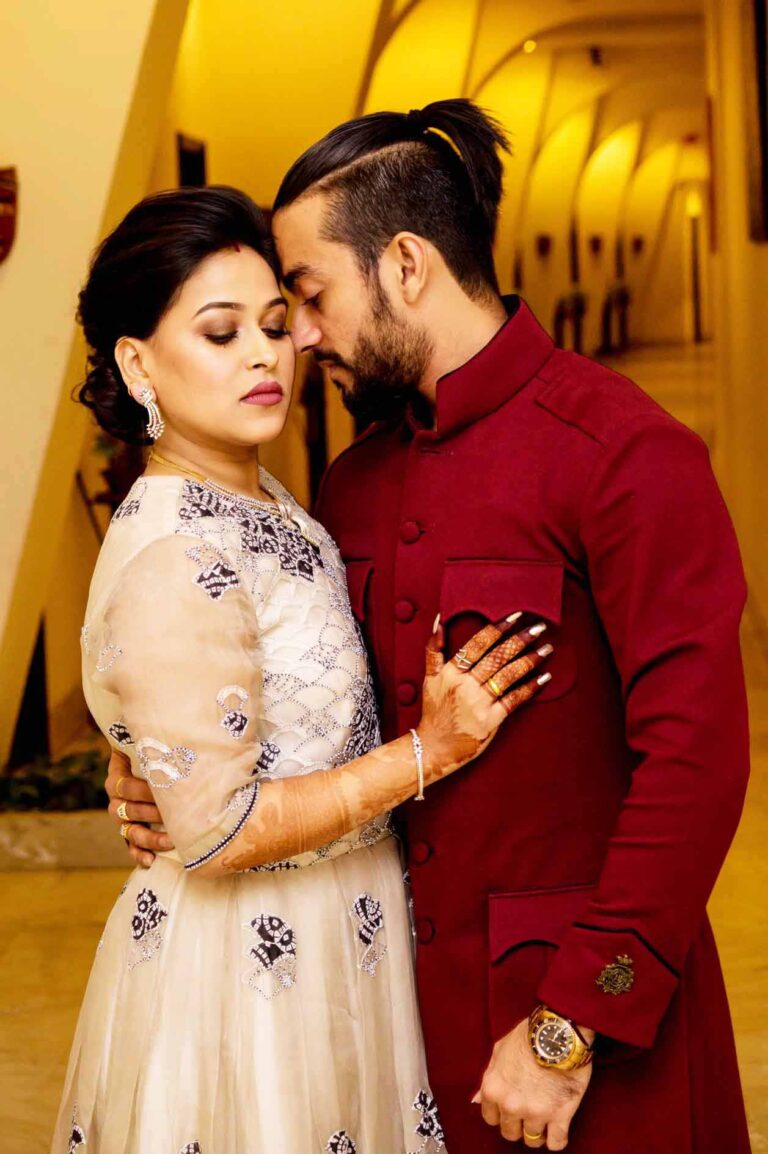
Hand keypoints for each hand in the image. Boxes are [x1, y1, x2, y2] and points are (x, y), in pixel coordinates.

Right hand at [105, 748, 171, 867]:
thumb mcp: (148, 748)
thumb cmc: (153, 754)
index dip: (143, 790)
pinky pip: (130, 847)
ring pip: (130, 832)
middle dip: (152, 814)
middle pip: (129, 810)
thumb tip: (184, 738)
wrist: (145, 765)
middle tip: (174, 816)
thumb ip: (158, 747)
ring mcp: (122, 819)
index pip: (125, 786)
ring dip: (149, 838)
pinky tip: (151, 860)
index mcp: (116, 777)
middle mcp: (116, 800)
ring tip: (169, 842)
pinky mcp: (129, 833)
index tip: (166, 791)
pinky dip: (139, 855)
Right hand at [418, 613, 552, 783]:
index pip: (477, 644)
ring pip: (507, 676)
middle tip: (539, 627)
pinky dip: (530, 688)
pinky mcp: (490, 721)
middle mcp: (465, 686)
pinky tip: (544, 678)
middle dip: (520, 640)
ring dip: (529, 660)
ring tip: (547, 649)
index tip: (515, 617)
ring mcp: (479, 704)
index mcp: (450, 672)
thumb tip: (440, 621)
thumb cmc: (434, 711)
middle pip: (496, 657)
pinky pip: (514, 700)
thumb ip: (433, 650)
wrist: (434, 747)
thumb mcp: (429, 678)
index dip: (497, 629)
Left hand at [473, 1019, 592, 1149]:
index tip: (510, 1108)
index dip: (500, 1113)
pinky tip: (558, 1127)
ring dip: (538, 1131)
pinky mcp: (559, 1116)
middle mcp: (511, 1105)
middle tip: (528, 1111)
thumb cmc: (528, 1036)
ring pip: (532, 1139)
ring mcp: (535, 1113)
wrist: (558, 1032)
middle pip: (510, 1133)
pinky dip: (557, 1139)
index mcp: (493, 1089)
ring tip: (544, 1117)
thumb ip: (489, 1075)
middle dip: (518, 1124)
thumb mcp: (500, 1049)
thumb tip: (476, 1100)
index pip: (490, 1118)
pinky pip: (556, 1143)